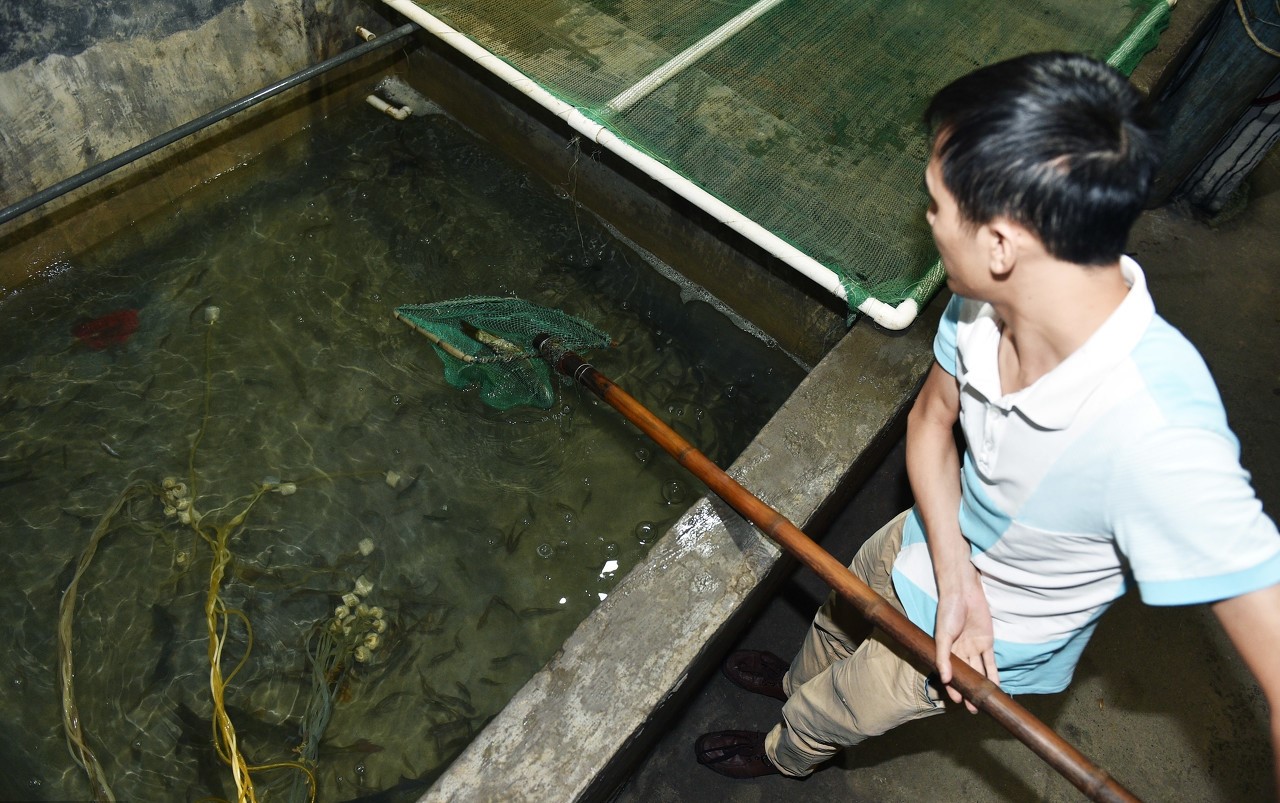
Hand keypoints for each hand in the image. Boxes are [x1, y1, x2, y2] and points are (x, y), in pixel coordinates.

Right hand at [934, 563, 998, 713]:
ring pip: (978, 671)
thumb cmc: (948, 611)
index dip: (953, 687)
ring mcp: (974, 647)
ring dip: (981, 686)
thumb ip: (943, 657)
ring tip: (984, 702)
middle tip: (973, 709)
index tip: (957, 701)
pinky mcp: (987, 642)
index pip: (950, 673)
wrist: (963, 592)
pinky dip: (993, 674)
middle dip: (969, 691)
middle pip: (965, 675)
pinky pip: (990, 662)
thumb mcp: (943, 636)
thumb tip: (945, 679)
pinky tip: (996, 687)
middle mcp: (960, 650)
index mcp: (946, 649)